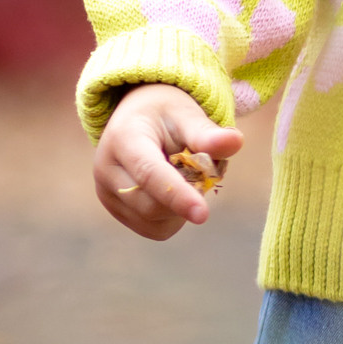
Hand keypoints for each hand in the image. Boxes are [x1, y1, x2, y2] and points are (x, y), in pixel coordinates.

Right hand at [93, 85, 242, 239]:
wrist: (138, 119)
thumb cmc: (167, 115)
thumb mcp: (187, 114)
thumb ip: (207, 132)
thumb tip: (236, 142)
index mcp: (123, 139)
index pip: (149, 174)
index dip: (177, 195)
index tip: (203, 215)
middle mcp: (106, 169)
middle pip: (152, 204)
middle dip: (186, 196)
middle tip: (199, 172)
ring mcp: (107, 193)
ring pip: (154, 221)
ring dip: (180, 208)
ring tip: (181, 176)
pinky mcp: (116, 210)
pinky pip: (154, 229)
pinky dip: (173, 217)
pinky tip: (173, 193)